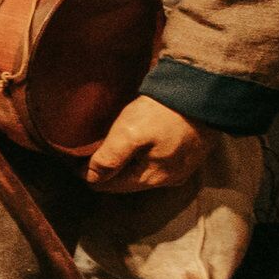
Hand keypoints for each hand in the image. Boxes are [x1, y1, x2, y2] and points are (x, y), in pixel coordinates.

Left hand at [85, 95, 212, 193]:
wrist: (204, 93)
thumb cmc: (163, 113)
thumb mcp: (129, 133)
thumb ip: (110, 158)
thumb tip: (91, 178)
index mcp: (152, 178)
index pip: (110, 185)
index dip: (90, 174)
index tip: (75, 161)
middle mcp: (168, 180)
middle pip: (127, 181)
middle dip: (108, 170)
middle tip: (88, 155)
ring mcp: (182, 169)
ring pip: (142, 172)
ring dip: (126, 164)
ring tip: (108, 149)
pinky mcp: (190, 156)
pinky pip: (158, 162)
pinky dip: (142, 157)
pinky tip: (135, 146)